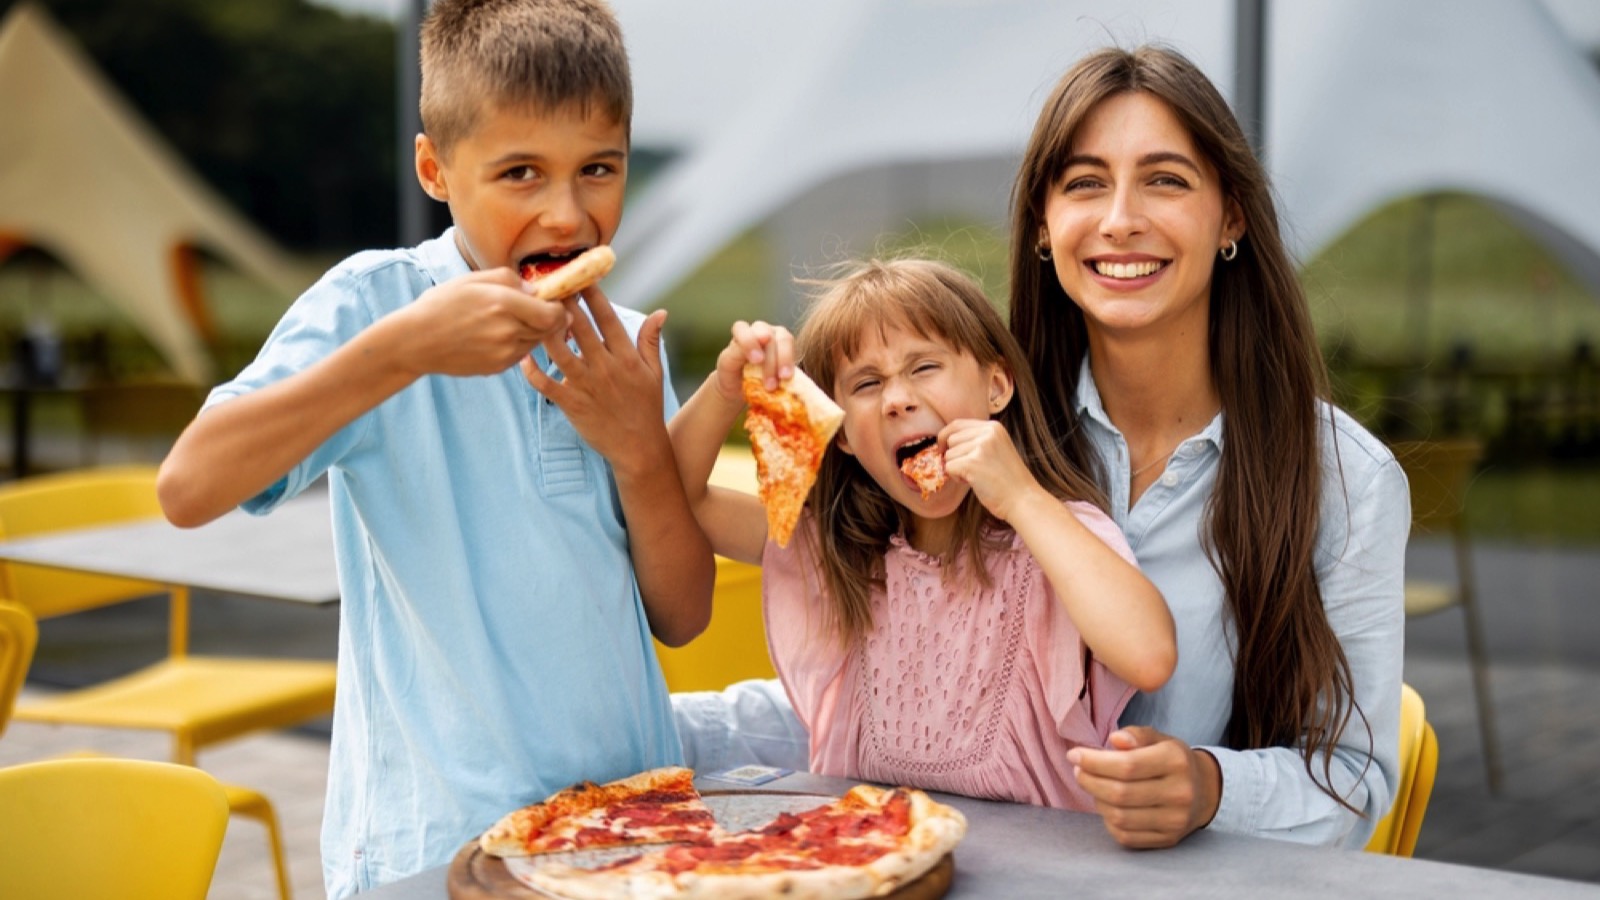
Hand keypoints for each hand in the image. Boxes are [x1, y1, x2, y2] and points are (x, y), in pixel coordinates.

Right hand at [394, 269, 570, 376]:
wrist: (416, 341)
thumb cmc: (441, 305)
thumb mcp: (472, 280)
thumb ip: (509, 279)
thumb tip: (535, 289)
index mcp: (503, 303)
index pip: (554, 312)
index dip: (560, 307)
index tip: (555, 300)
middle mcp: (508, 330)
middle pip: (551, 329)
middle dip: (551, 318)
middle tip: (541, 309)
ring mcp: (504, 352)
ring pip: (537, 342)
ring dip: (535, 331)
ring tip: (515, 320)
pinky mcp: (498, 367)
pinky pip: (521, 354)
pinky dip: (519, 344)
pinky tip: (500, 334)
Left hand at [521, 285, 667, 473]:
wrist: (639, 448)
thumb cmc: (647, 408)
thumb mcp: (655, 372)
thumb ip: (651, 340)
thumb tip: (661, 312)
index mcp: (626, 357)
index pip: (607, 318)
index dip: (593, 295)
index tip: (581, 276)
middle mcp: (605, 367)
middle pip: (580, 327)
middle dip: (563, 303)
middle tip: (548, 283)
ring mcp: (587, 386)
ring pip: (560, 351)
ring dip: (544, 330)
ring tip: (531, 313)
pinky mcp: (572, 404)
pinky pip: (547, 385)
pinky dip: (532, 372)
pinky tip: (522, 357)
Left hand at [712, 320, 794, 401]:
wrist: (740, 387)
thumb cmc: (732, 374)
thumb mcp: (727, 366)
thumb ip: (737, 352)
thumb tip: (758, 345)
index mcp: (741, 332)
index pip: (742, 329)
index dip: (750, 342)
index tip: (757, 361)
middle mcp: (759, 330)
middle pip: (768, 336)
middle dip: (770, 361)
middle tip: (770, 384)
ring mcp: (776, 336)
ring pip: (784, 339)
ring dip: (784, 360)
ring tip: (783, 379)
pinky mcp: (788, 347)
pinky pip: (793, 350)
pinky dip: (791, 364)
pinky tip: (789, 378)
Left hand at [939, 419, 1039, 520]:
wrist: (1022, 498)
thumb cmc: (1008, 479)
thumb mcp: (996, 448)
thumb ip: (977, 440)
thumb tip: (946, 440)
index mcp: (993, 427)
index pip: (957, 424)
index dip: (945, 437)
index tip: (943, 449)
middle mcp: (987, 432)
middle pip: (951, 439)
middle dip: (954, 456)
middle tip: (971, 469)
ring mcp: (980, 447)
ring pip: (948, 455)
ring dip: (957, 468)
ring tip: (977, 476)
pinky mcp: (972, 463)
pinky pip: (949, 467)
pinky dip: (957, 478)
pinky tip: (973, 482)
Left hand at [1067, 727, 1221, 848]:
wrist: (1204, 792)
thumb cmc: (1172, 761)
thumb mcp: (1159, 739)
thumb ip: (1136, 735)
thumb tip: (1115, 739)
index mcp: (1176, 761)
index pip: (1126, 765)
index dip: (1093, 762)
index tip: (1074, 755)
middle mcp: (1180, 793)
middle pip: (1120, 793)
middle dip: (1089, 781)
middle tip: (1078, 771)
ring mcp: (1175, 820)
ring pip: (1119, 817)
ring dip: (1097, 800)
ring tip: (1093, 786)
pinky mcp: (1167, 839)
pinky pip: (1126, 836)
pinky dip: (1108, 821)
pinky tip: (1106, 805)